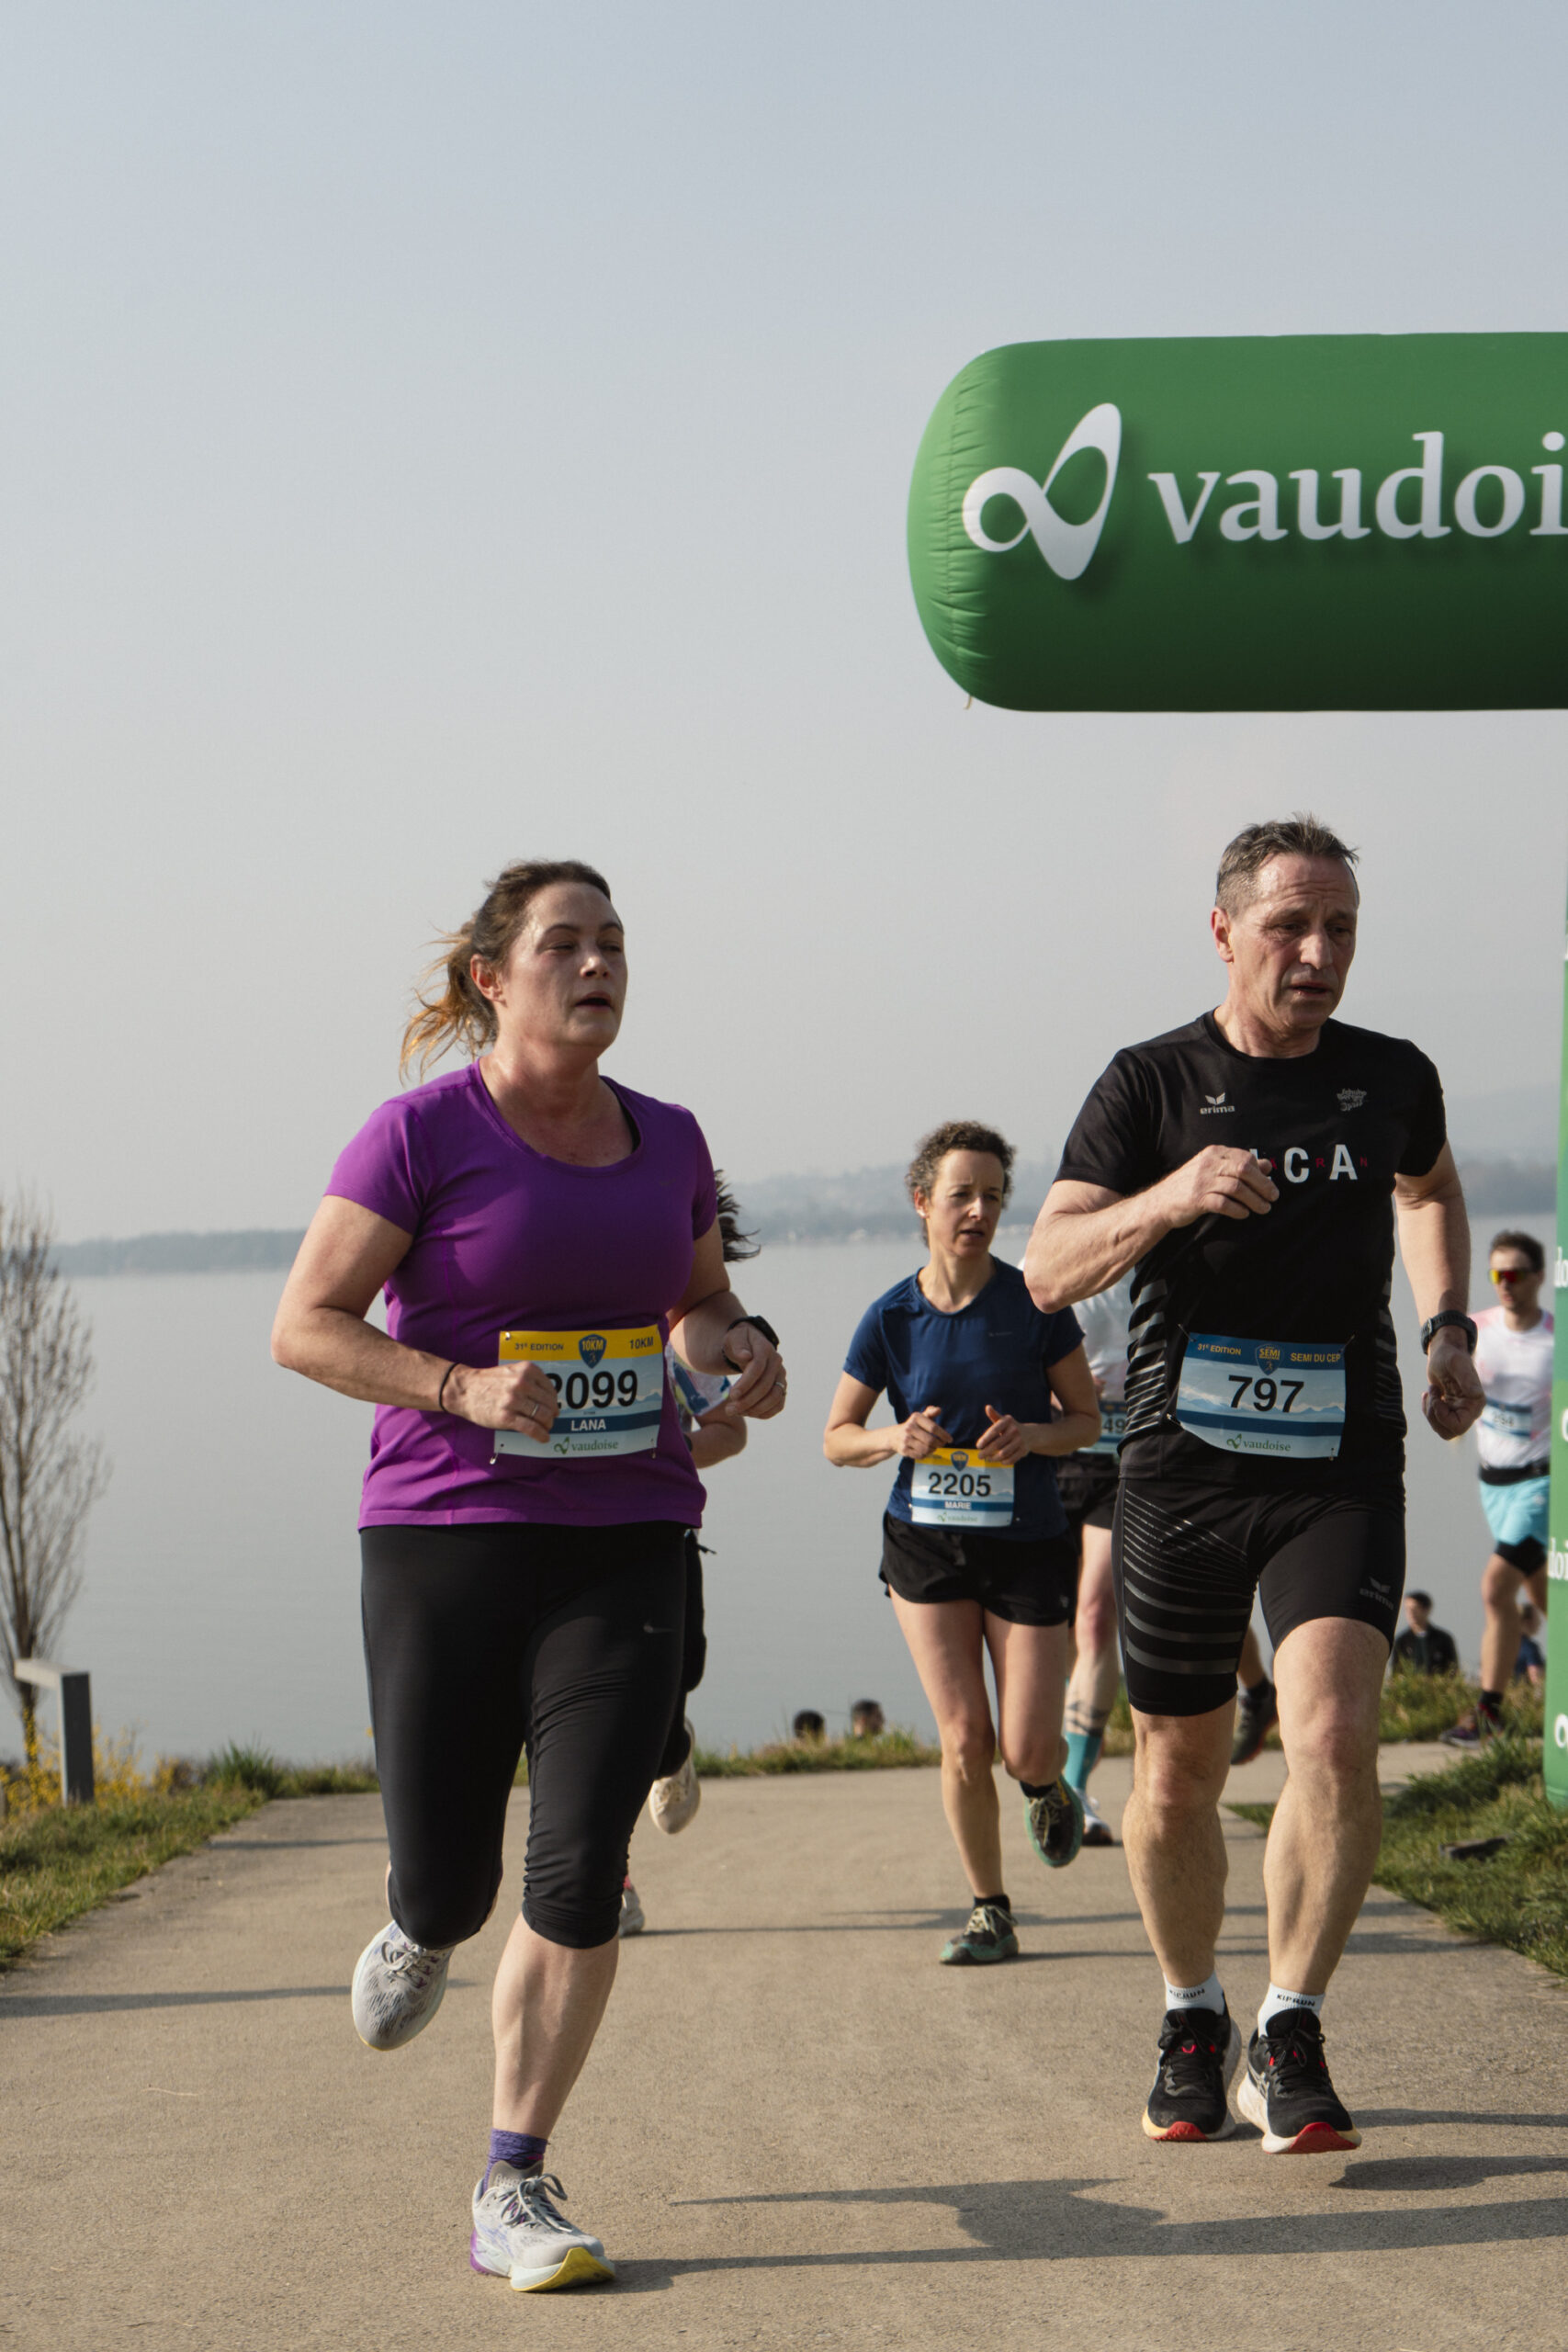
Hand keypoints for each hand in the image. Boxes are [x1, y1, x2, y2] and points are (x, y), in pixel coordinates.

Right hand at [445, 1359, 558, 1436]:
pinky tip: (543, 1438)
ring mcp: (514, 1400)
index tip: (553, 1408)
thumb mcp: (512, 1372)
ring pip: (543, 1416)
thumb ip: (530, 1380)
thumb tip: (550, 1400)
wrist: (464, 1390)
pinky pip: (531, 1428)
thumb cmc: (489, 1382)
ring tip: (545, 1428)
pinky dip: (541, 1435)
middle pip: (549, 1404)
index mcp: (527, 1370)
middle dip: (552, 1414)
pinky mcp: (506, 1417)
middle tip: (550, 1420)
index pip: (550, 1390)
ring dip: (548, 1425)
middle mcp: (522, 1383)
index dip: (553, 1401)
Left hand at [714, 1327, 787, 1421]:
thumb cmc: (739, 1342)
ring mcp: (781, 1376)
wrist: (749, 1346)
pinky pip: (779, 1405)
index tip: (732, 1395)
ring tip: (736, 1412)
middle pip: (766, 1386)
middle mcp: (777, 1363)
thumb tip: (746, 1356)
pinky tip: (748, 1413)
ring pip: (775, 1397)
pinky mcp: (782, 1388)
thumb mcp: (734, 1338)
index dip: (746, 1383)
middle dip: (747, 1400)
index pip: (758, 1368)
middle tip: (729, 1410)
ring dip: (756, 1409)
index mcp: (765, 1349)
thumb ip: (739, 1346)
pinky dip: (765, 1413)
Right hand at [895, 1405, 952, 1459]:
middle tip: (942, 1444)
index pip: (933, 1428)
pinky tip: (926, 1451)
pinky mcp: (904, 1450)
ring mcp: (906, 1439)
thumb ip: (930, 1412)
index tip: (950, 1439)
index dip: (944, 1435)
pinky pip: (920, 1455)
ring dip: (933, 1449)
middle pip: (930, 1440)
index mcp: (915, 1418)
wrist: (894, 1436)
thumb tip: (938, 1410)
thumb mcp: (920, 1417)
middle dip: (939, 1444)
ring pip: (926, 1449)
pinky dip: (926, 1455)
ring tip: (934, 1447)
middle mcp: (909, 1428)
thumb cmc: (912, 1426)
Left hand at [975, 1405, 1032, 1465]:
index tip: (978, 1446)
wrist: (1030, 1434)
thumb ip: (994, 1415)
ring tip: (988, 1459)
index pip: (994, 1430)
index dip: (985, 1439)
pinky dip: (1004, 1461)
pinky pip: (1011, 1459)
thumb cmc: (1011, 1427)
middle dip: (986, 1451)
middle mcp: (1014, 1431)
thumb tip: (988, 1407)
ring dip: (993, 1458)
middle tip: (979, 1456)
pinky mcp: (1023, 1450)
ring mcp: (1020, 1441)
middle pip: (997, 1444)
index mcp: (1008, 1422)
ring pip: (1003, 1453)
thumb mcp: (1004, 1420)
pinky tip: (999, 1461)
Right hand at [1156, 1147, 1278, 1229]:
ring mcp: (1201, 1181)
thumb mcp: (1213, 1170)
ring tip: (1263, 1209)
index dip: (1261, 1172)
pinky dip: (1237, 1210)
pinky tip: (1243, 1214)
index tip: (1269, 1185)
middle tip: (1273, 1197)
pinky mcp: (1196, 1199)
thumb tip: (1266, 1166)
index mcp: (1213, 1153)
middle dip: (1263, 1185)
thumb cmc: (1190, 1186)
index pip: (1245, 1157)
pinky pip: (1223, 1203)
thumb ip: (1238, 1166)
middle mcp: (1208, 1164)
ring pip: (1237, 1188)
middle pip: (1244, 1170)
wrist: (1160, 1203)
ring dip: (1254, 1200)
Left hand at [1420, 1329, 1484, 1440]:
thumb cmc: (1451, 1356)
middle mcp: (1470, 1411)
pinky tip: (1428, 1393)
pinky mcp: (1449, 1410)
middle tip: (1432, 1394)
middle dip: (1434, 1415)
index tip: (1436, 1398)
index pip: (1458, 1426)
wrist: (1444, 1353)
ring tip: (1430, 1392)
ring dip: (1430, 1413)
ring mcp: (1459, 1412)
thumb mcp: (1456, 1364)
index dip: (1442, 1416)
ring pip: (1441, 1429)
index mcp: (1476, 1403)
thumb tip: (1477, 1394)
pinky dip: (1428, 1409)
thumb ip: (1466, 1379)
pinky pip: (1436, 1421)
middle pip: (1449, 1432)